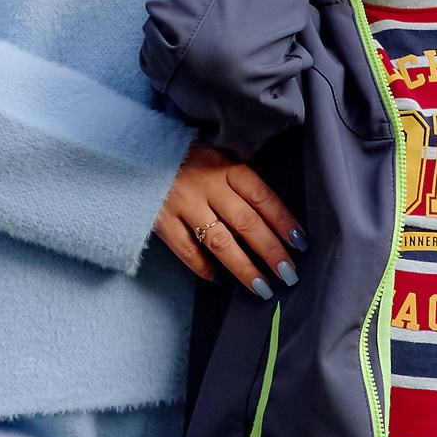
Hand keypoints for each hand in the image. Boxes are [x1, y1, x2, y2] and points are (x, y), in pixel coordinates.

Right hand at [153, 142, 302, 296]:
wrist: (135, 149)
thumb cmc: (187, 156)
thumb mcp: (217, 155)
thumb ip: (240, 180)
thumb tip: (272, 219)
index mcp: (226, 166)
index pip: (263, 197)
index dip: (284, 222)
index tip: (301, 244)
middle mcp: (206, 184)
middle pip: (246, 223)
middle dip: (271, 252)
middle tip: (289, 275)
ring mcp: (182, 203)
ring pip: (219, 242)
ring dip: (243, 268)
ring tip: (262, 287)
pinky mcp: (160, 219)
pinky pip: (186, 250)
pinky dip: (204, 268)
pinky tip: (219, 280)